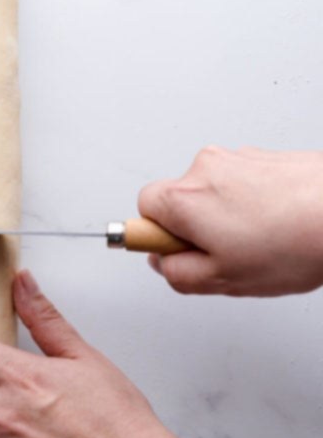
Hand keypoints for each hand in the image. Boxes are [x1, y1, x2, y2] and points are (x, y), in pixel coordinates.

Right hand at [139, 146, 322, 296]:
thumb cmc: (294, 242)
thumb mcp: (221, 279)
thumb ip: (176, 273)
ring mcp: (236, 159)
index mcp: (184, 197)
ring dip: (226, 218)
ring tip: (260, 242)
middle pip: (177, 200)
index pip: (141, 211)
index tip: (178, 253)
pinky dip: (252, 205)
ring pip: (213, 194)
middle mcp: (204, 168)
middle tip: (225, 254)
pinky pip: (241, 185)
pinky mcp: (264, 158)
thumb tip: (163, 262)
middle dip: (195, 229)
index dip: (159, 238)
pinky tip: (276, 226)